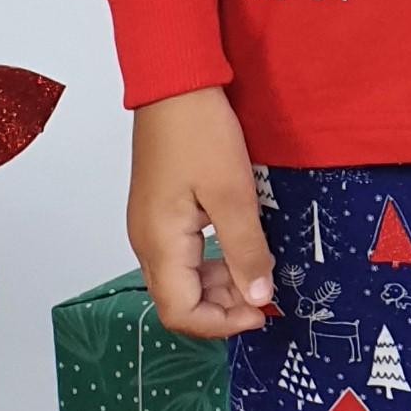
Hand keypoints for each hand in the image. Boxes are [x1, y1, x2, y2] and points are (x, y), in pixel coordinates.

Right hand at [128, 88, 275, 335]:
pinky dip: (210, 266)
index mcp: (159, 244)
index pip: (180, 314)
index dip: (221, 324)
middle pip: (178, 303)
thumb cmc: (200, 133)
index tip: (262, 312)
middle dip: (222, 308)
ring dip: (218, 287)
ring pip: (180, 282)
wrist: (174, 86)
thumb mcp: (234, 195)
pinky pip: (182, 258)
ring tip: (256, 270)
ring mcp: (149, 228)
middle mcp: (146, 243)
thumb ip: (246, 252)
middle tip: (264, 294)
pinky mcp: (158, 214)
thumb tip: (258, 299)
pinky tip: (238, 250)